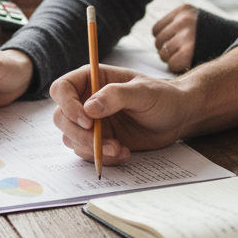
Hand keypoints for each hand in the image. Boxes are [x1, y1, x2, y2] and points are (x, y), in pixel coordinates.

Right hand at [50, 65, 187, 165]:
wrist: (176, 118)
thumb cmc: (162, 97)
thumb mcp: (143, 92)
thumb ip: (116, 96)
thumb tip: (89, 108)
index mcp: (92, 79)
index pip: (62, 89)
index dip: (68, 105)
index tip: (88, 121)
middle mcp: (86, 100)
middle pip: (61, 117)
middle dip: (78, 134)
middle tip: (102, 142)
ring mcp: (91, 122)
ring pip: (71, 138)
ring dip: (92, 149)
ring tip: (119, 148)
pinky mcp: (99, 141)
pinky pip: (86, 153)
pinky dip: (102, 158)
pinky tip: (124, 153)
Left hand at [152, 4, 197, 71]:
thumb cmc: (214, 37)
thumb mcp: (197, 21)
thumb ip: (177, 26)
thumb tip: (157, 43)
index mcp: (184, 10)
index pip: (156, 29)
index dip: (164, 40)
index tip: (175, 45)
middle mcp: (184, 20)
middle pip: (158, 42)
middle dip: (167, 50)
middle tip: (181, 54)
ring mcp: (186, 35)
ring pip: (163, 54)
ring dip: (172, 59)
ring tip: (185, 58)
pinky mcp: (189, 51)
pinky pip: (171, 64)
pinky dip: (178, 68)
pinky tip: (188, 64)